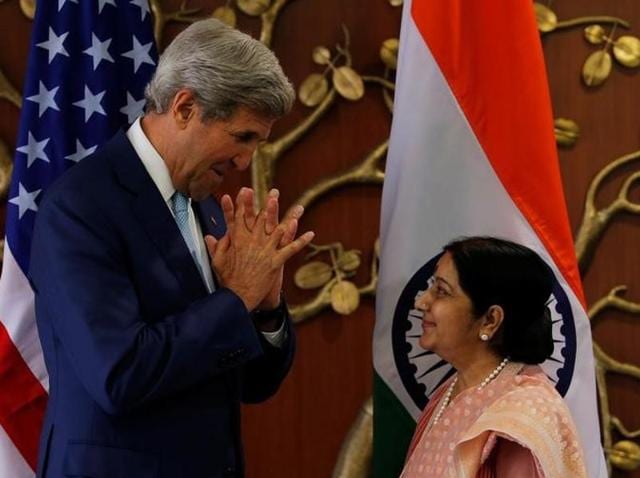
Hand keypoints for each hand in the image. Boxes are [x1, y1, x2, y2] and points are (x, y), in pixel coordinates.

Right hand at [205, 188, 313, 311]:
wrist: (238, 297)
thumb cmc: (228, 280)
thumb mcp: (217, 262)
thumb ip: (216, 246)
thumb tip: (210, 236)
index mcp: (238, 240)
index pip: (239, 217)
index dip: (241, 203)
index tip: (244, 190)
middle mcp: (252, 242)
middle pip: (261, 219)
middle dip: (268, 204)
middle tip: (274, 191)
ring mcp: (265, 251)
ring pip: (279, 230)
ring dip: (290, 218)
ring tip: (298, 207)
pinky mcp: (275, 261)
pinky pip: (291, 249)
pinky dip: (301, 241)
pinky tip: (311, 234)